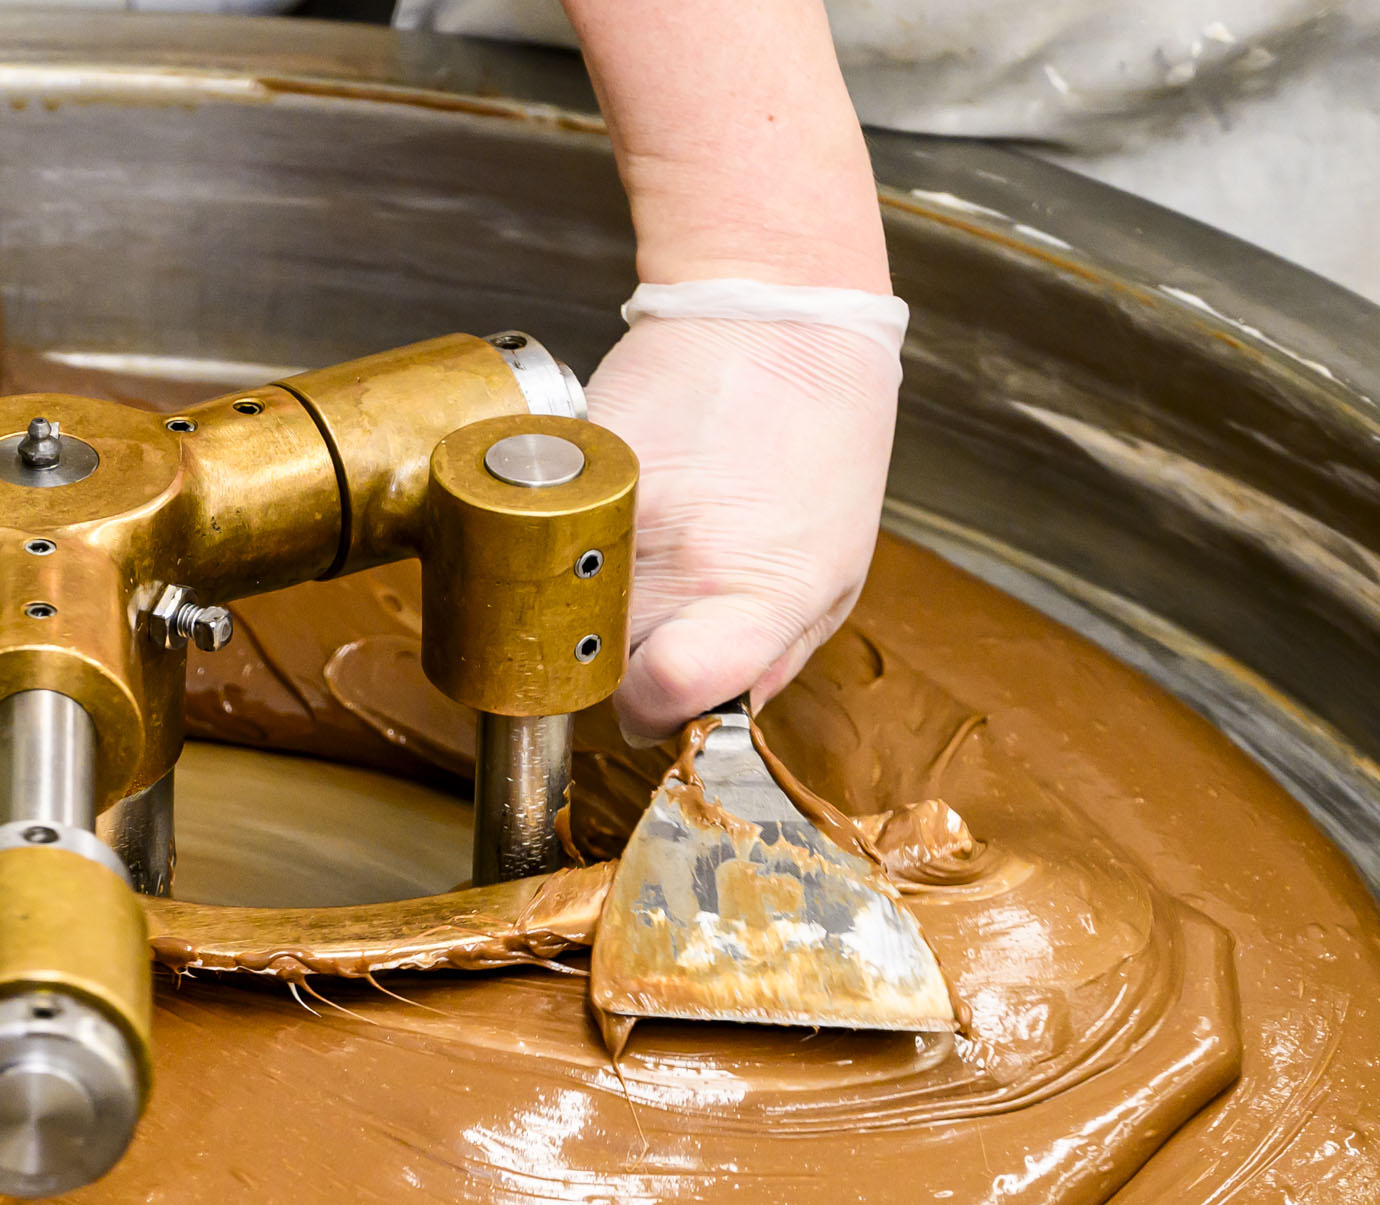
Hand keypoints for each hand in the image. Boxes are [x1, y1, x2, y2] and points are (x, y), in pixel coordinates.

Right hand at [585, 300, 902, 738]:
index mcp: (754, 597)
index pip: (657, 700)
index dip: (650, 707)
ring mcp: (614, 509)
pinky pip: (545, 532)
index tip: (658, 688)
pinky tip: (611, 505)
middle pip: (597, 663)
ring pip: (561, 602)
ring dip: (585, 594)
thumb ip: (773, 657)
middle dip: (614, 657)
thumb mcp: (835, 573)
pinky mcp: (573, 464)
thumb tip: (711, 713)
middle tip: (651, 610)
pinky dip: (562, 534)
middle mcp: (677, 560)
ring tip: (633, 550)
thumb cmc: (821, 439)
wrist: (781, 316)